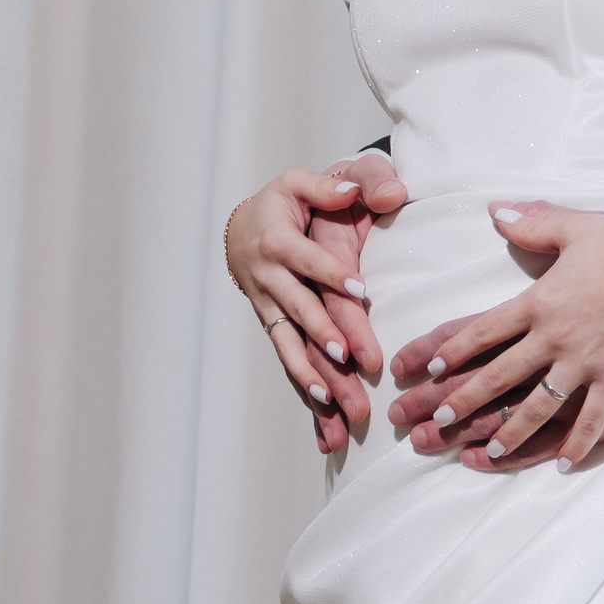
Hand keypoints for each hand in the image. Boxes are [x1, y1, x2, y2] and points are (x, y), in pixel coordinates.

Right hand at [224, 154, 408, 452]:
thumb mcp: (303, 181)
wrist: (243, 229)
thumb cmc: (284, 202)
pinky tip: (325, 422)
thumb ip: (333, 184)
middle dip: (324, 338)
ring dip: (312, 376)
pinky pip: (291, 363)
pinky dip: (306, 392)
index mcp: (280, 242)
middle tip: (350, 361)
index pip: (309, 260)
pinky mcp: (277, 329)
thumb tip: (355, 190)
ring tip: (334, 401)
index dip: (331, 273)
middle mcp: (271, 280)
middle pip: (301, 312)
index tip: (359, 289)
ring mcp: (271, 310)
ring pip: (292, 347)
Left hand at [387, 202, 603, 469]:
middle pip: (499, 374)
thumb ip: (532, 223)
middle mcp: (555, 336)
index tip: (430, 370)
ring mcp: (584, 361)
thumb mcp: (574, 227)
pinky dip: (577, 445)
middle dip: (464, 400)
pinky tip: (562, 465)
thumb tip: (497, 211)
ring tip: (489, 450)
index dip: (454, 351)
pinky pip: (591, 419)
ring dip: (510, 431)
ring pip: (538, 406)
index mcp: (539, 301)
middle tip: (436, 421)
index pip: (484, 330)